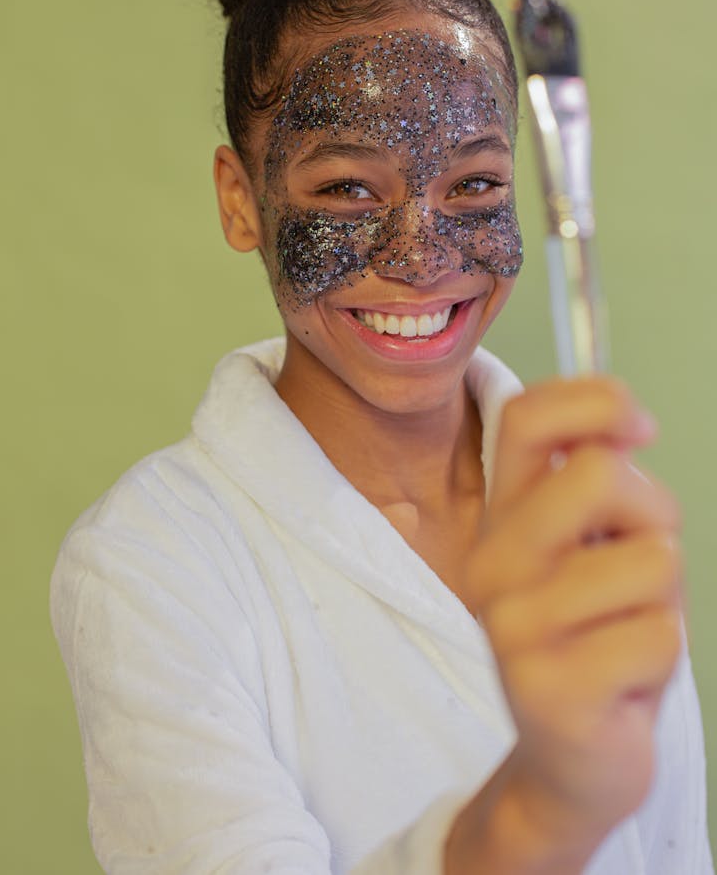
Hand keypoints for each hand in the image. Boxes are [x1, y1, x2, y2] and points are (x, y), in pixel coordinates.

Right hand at [463, 377, 682, 858]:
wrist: (570, 760)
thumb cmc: (596, 639)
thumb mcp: (594, 550)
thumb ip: (599, 487)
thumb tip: (624, 429)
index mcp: (503, 519)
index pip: (526, 417)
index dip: (596, 399)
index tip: (639, 431)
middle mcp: (494, 562)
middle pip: (600, 473)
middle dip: (651, 513)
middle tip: (637, 566)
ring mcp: (514, 627)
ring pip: (651, 560)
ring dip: (664, 600)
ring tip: (626, 632)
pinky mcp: (550, 687)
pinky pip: (659, 635)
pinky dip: (663, 657)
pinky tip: (624, 680)